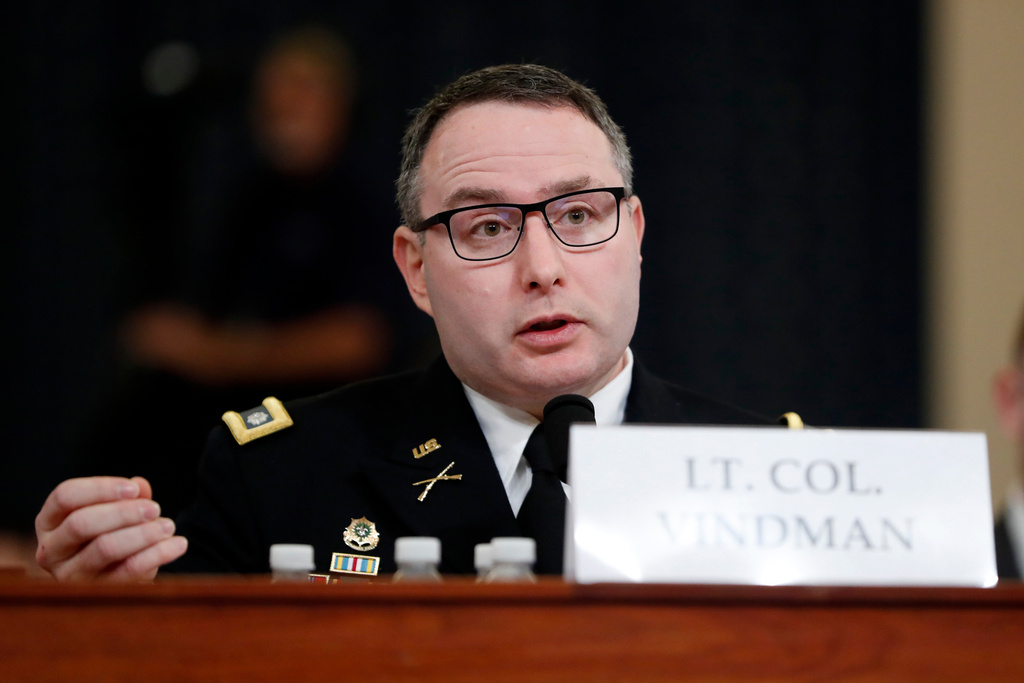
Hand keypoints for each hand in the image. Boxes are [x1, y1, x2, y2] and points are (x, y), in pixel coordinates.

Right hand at [35, 476, 186, 581]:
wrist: (118, 576)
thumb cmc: (112, 534)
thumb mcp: (116, 512)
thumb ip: (127, 496)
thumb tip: (140, 484)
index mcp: (49, 521)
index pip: (65, 496)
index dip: (100, 488)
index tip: (134, 488)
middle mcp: (51, 550)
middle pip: (81, 523)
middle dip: (123, 512)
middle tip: (155, 508)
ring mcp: (69, 576)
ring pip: (104, 548)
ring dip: (142, 534)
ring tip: (169, 526)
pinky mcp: (95, 593)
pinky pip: (128, 572)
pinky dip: (157, 554)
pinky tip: (177, 545)